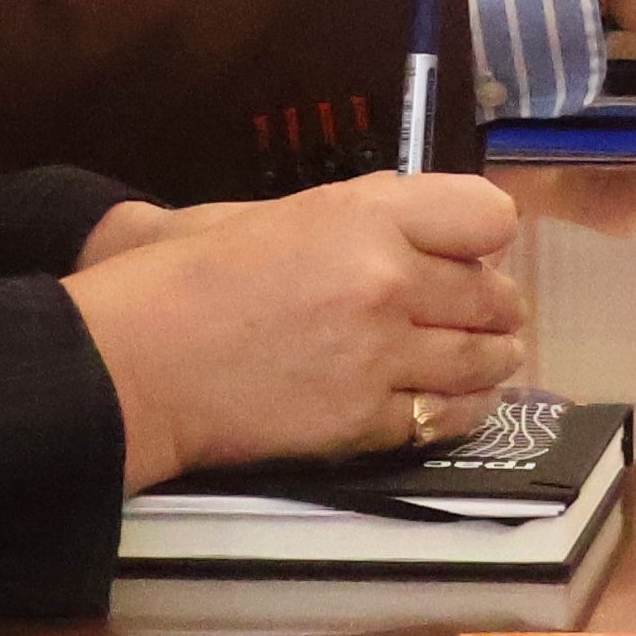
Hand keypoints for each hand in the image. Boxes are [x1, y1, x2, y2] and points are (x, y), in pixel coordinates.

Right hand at [68, 169, 529, 489]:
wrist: (137, 361)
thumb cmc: (192, 273)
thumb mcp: (283, 211)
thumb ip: (362, 217)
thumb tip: (427, 234)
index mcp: (369, 213)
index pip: (488, 216)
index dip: (487, 237)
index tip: (475, 252)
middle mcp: (390, 280)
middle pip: (493, 295)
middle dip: (497, 306)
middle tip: (493, 314)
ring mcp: (381, 356)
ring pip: (482, 362)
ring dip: (494, 361)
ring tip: (493, 360)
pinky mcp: (362, 423)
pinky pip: (444, 419)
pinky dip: (461, 412)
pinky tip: (458, 404)